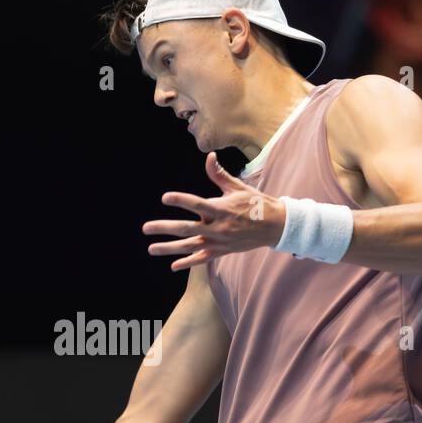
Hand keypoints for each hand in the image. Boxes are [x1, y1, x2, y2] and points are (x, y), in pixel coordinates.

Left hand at [142, 152, 285, 270]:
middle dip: (164, 228)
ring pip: (190, 246)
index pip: (197, 203)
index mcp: (222, 208)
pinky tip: (172, 265)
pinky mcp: (222, 251)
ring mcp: (219, 242)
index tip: (165, 197)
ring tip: (150, 249)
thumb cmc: (256, 203)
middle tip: (145, 228)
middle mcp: (218, 227)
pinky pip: (202, 259)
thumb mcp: (238, 187)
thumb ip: (219, 174)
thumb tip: (208, 156)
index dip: (181, 200)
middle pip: (186, 228)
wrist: (275, 226)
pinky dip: (187, 263)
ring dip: (169, 248)